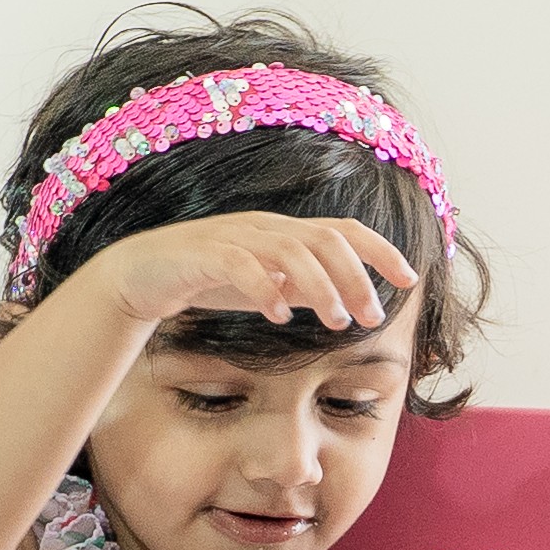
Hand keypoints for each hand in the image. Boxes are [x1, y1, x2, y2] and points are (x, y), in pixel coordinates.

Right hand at [93, 214, 420, 333]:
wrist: (139, 274)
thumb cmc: (205, 278)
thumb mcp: (264, 286)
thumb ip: (300, 288)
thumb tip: (342, 300)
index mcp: (283, 231)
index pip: (343, 230)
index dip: (381, 249)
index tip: (409, 279)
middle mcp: (264, 227)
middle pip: (324, 238)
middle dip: (356, 276)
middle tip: (370, 317)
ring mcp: (233, 236)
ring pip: (290, 250)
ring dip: (321, 286)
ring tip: (337, 322)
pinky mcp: (202, 252)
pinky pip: (240, 264)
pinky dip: (265, 287)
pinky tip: (278, 315)